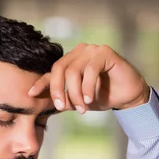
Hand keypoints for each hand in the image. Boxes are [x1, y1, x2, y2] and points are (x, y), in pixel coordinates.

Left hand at [28, 43, 149, 112]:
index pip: (52, 71)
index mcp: (71, 60)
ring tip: (82, 108)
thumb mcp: (77, 99)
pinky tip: (90, 99)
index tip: (31, 95)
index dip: (41, 83)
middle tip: (63, 107)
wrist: (127, 96)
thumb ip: (62, 96)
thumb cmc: (102, 96)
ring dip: (76, 93)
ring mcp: (93, 50)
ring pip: (74, 71)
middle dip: (59, 90)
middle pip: (60, 69)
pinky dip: (88, 86)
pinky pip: (90, 69)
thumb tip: (41, 101)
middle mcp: (80, 52)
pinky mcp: (105, 52)